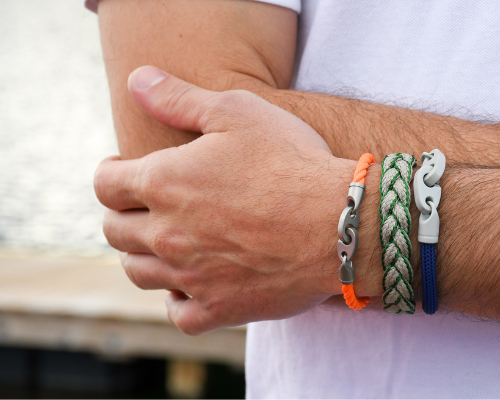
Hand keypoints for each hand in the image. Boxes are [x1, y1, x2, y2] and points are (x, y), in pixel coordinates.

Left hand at [94, 66, 355, 333]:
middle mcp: (166, 234)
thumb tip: (137, 79)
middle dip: (124, 214)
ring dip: (144, 255)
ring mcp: (191, 276)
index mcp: (163, 182)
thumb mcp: (238, 112)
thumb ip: (180, 98)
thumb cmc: (292, 161)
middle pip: (115, 231)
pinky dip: (178, 299)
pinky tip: (193, 283)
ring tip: (166, 243)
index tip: (125, 172)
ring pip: (138, 272)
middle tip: (146, 207)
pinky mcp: (220, 308)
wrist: (340, 222)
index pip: (105, 184)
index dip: (112, 174)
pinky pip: (179, 314)